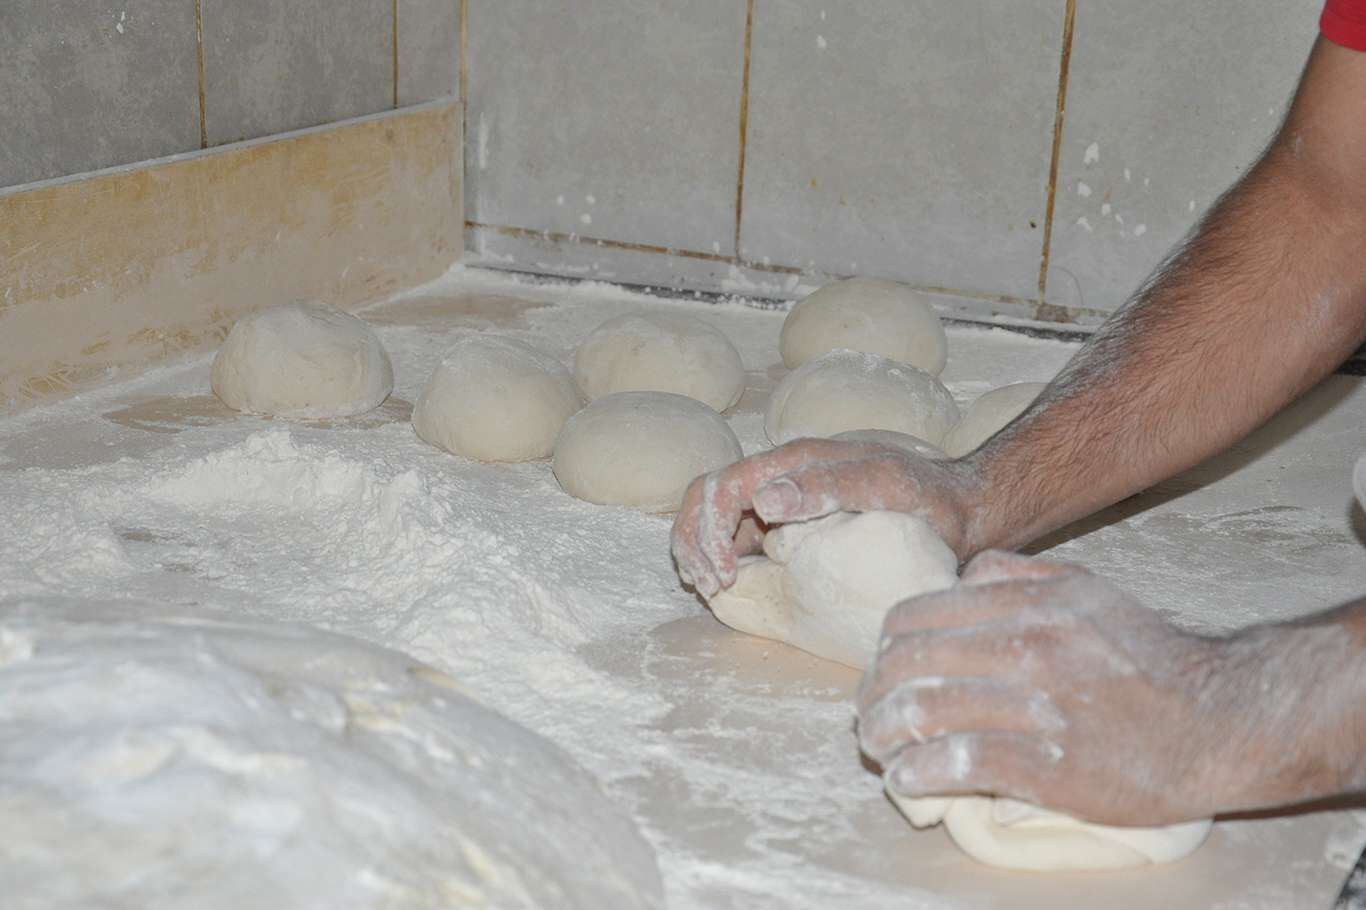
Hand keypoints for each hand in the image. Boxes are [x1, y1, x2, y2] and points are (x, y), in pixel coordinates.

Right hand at [670, 438, 977, 596]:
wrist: (957, 511)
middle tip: (709, 587)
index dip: (707, 529)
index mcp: (791, 461)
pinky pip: (740, 541)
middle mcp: (779, 477)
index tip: (724, 574)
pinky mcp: (790, 528)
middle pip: (706, 500)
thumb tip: (764, 498)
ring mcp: (782, 503)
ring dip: (703, 554)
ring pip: (715, 521)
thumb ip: (825, 487)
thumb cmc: (923, 498)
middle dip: (695, 542)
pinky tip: (734, 590)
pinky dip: (725, 563)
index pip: (721, 487)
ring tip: (713, 591)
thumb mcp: (880, 486)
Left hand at [857, 552, 1335, 825]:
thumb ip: (1020, 574)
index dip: (885, 646)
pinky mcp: (1049, 764)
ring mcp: (1037, 704)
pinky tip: (909, 779)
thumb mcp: (1088, 590)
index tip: (883, 670)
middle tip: (869, 716)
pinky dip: (917, 772)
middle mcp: (1028, 644)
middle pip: (909, 663)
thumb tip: (964, 572)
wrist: (1221, 719)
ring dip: (884, 735)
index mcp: (1030, 601)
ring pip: (923, 711)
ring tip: (880, 750)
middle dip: (874, 693)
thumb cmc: (1149, 657)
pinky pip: (957, 762)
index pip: (918, 615)